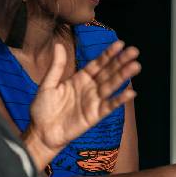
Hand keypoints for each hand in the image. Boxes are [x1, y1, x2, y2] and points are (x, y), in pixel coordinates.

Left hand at [26, 41, 139, 159]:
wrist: (40, 132)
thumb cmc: (42, 109)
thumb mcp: (47, 84)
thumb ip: (57, 66)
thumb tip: (58, 44)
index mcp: (80, 78)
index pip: (97, 63)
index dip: (108, 54)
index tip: (120, 44)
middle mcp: (90, 88)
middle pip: (108, 72)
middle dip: (121, 61)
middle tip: (134, 51)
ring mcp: (93, 101)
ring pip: (111, 86)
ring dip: (123, 76)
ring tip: (135, 66)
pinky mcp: (95, 115)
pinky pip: (109, 106)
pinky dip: (120, 99)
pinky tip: (130, 92)